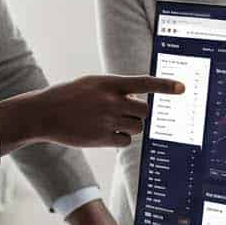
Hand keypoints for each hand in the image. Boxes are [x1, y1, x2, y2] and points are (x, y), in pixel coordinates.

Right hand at [0, 74, 184, 152]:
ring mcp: (107, 120)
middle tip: (125, 113)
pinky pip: (125, 141)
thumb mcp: (91, 84)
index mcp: (109, 83)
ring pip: (137, 127)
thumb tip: (136, 99)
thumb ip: (114, 89)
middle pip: (145, 111)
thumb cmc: (68, 96)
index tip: (182, 88)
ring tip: (110, 122)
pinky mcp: (101, 138)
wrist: (43, 113)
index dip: (165, 86)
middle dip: (140, 113)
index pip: (144, 83)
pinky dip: (120, 139)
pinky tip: (105, 134)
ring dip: (130, 126)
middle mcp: (111, 101)